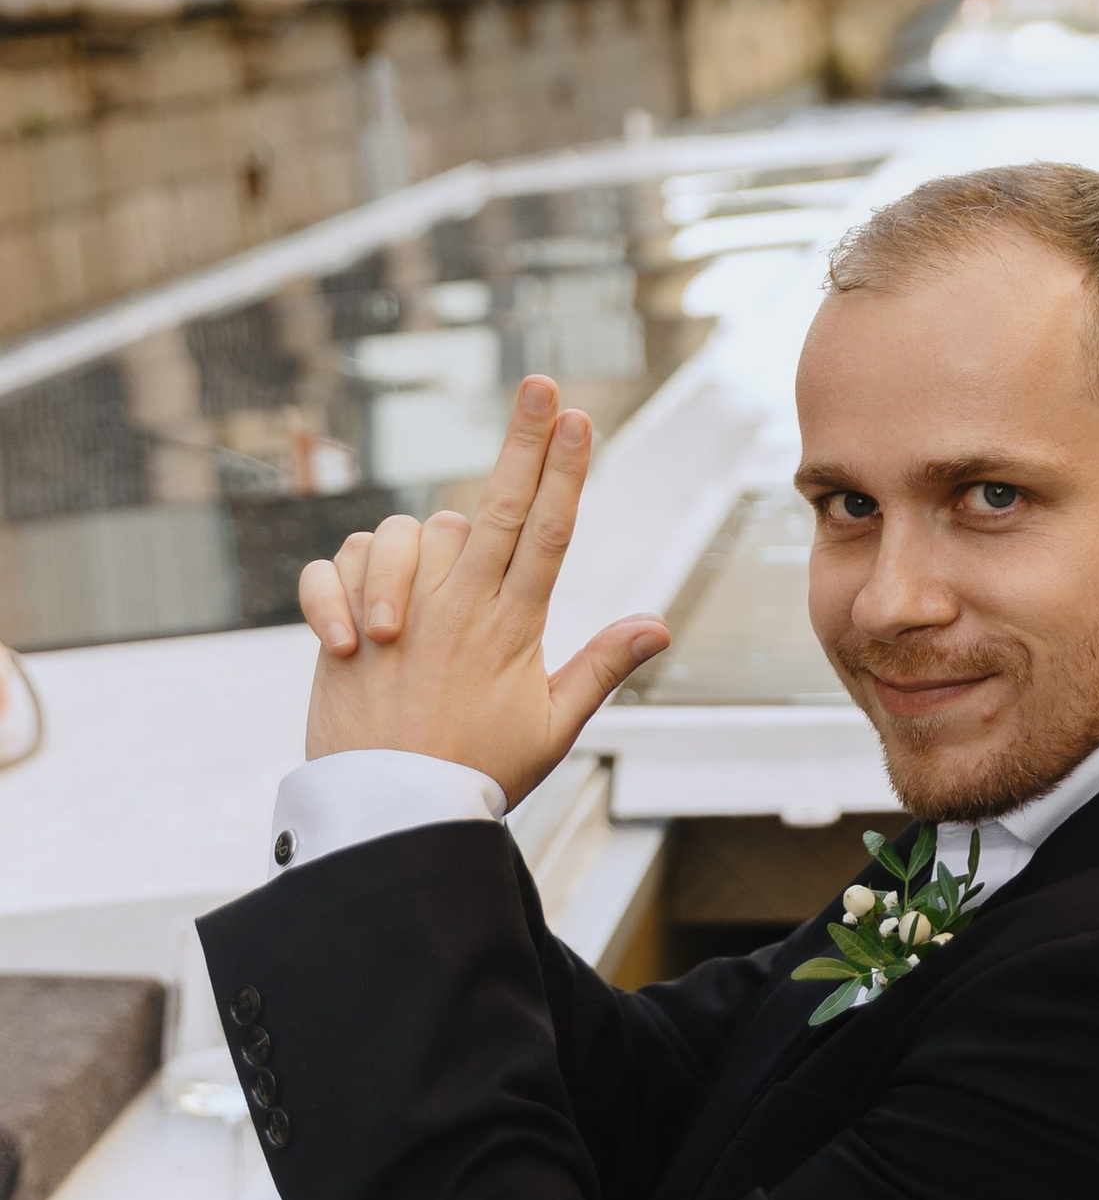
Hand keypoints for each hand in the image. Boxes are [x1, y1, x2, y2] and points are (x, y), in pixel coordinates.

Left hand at [298, 376, 668, 802]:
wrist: (388, 816)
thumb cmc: (476, 774)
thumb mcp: (551, 728)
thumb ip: (601, 666)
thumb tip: (661, 624)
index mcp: (514, 627)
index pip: (551, 531)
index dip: (566, 469)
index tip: (578, 416)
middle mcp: (461, 608)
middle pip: (500, 504)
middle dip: (523, 441)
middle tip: (539, 384)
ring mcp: (403, 613)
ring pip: (416, 531)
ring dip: (422, 544)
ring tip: (425, 597)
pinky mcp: (349, 629)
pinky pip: (336, 567)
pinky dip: (342, 578)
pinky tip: (357, 616)